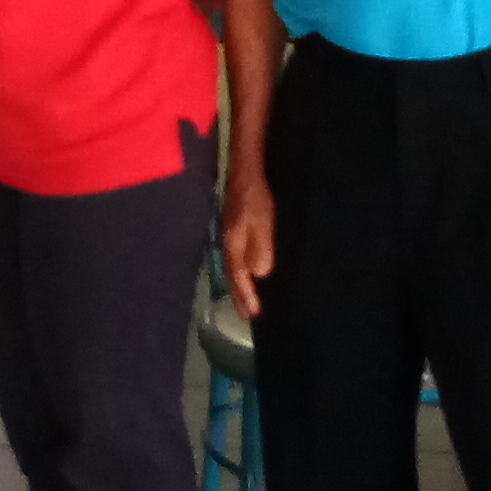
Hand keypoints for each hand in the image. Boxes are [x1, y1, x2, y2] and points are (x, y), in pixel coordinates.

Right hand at [220, 169, 276, 320]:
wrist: (245, 174)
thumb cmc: (256, 200)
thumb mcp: (262, 224)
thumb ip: (260, 249)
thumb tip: (259, 274)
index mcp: (234, 246)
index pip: (239, 277)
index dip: (246, 296)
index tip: (253, 314)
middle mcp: (227, 245)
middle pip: (231, 276)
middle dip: (238, 296)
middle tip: (246, 316)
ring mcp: (229, 238)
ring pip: (231, 269)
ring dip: (237, 287)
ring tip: (244, 302)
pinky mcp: (233, 231)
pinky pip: (234, 260)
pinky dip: (238, 273)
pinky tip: (244, 275)